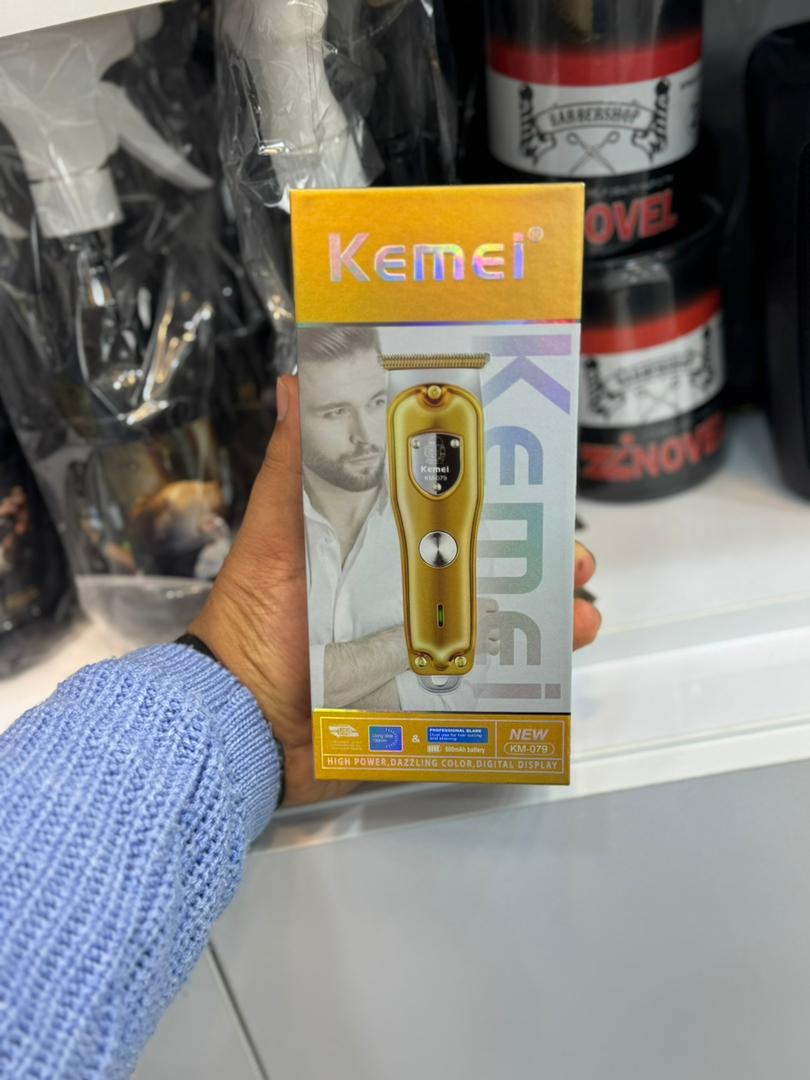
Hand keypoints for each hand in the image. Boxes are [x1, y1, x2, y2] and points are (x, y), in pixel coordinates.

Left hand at [190, 377, 601, 807]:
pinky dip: (526, 672)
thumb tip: (297, 384)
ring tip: (577, 603)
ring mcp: (413, 642)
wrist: (244, 724)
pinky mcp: (422, 692)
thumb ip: (292, 469)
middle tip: (568, 546)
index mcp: (369, 544)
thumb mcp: (274, 538)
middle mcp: (397, 589)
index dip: (487, 490)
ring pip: (492, 617)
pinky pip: (483, 678)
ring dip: (541, 607)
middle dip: (530, 551)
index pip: (437, 506)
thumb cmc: (253, 625)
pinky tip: (556, 660)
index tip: (529, 473)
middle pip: (478, 562)